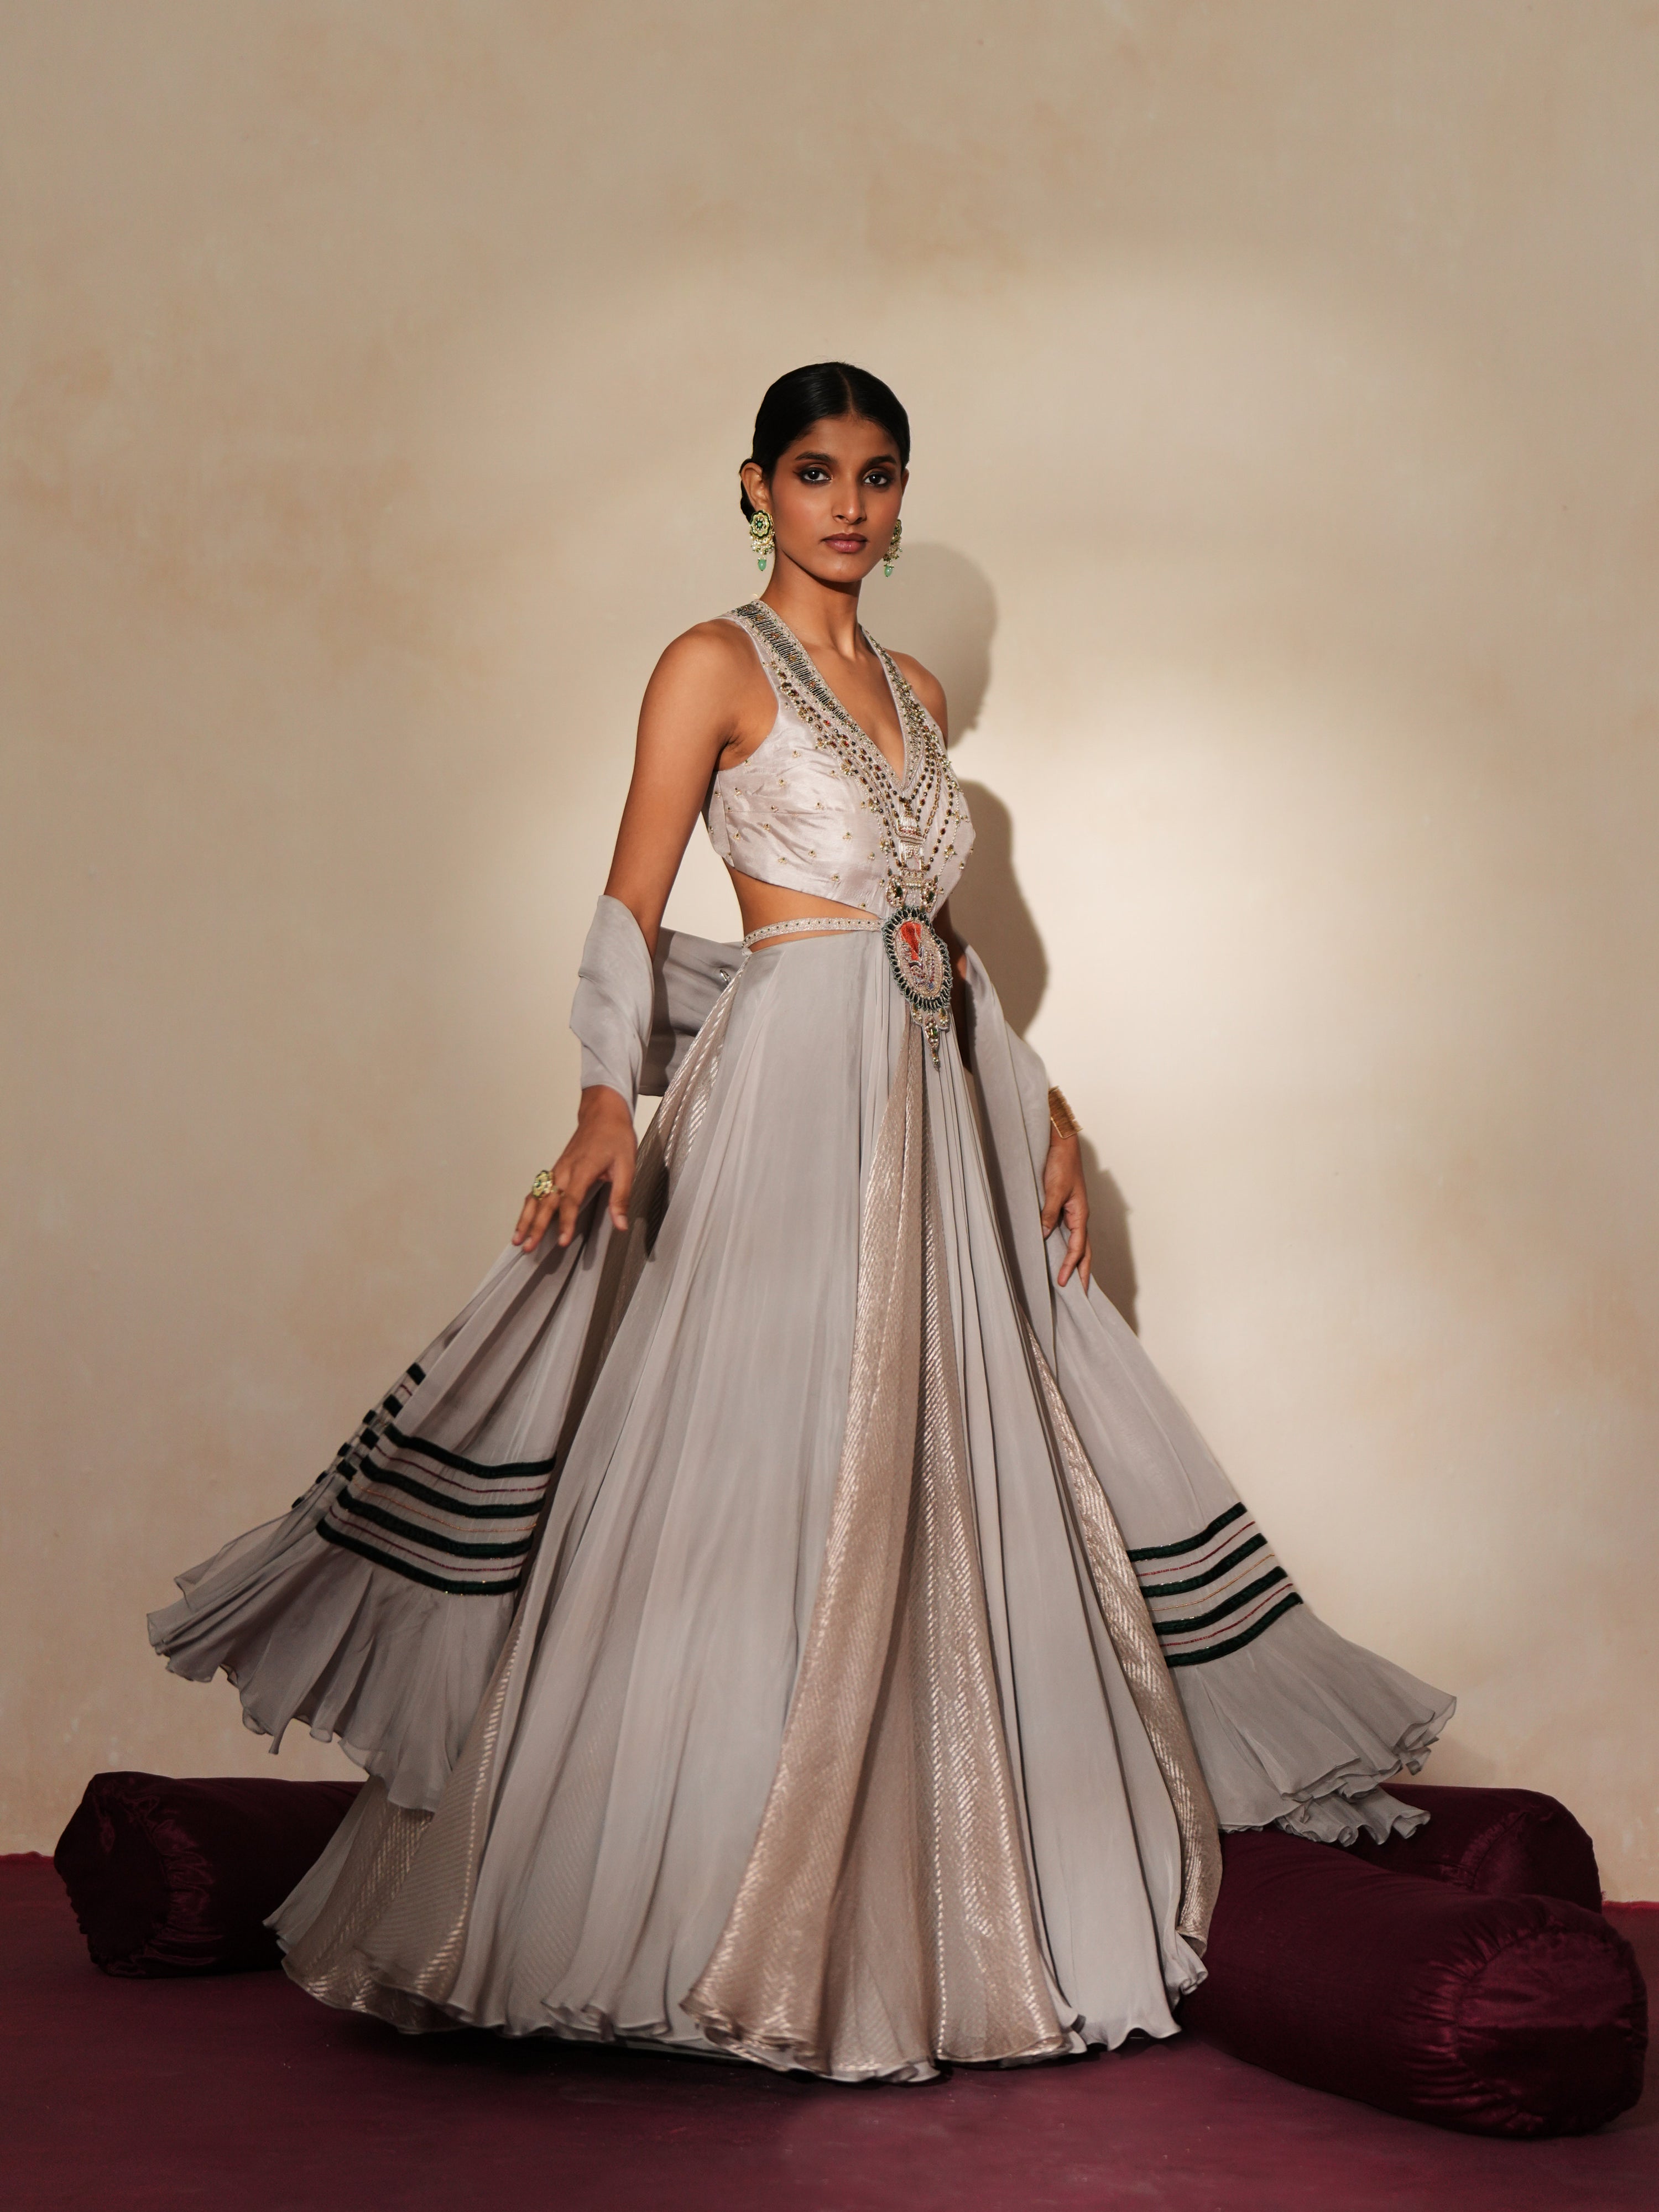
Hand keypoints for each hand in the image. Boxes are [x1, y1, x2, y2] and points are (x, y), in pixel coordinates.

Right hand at [513, 1086, 636, 1255]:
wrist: (603, 1113)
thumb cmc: (616, 1137)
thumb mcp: (627, 1166)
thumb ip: (621, 1197)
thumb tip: (621, 1225)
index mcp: (583, 1169)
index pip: (570, 1200)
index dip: (565, 1222)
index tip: (561, 1241)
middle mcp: (565, 1170)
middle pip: (546, 1202)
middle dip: (535, 1226)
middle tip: (527, 1247)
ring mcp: (557, 1169)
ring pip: (536, 1197)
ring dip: (525, 1219)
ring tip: (517, 1239)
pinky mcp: (556, 1170)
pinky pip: (537, 1191)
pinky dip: (528, 1207)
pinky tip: (523, 1221)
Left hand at [1040, 1130, 1091, 1292]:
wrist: (1062, 1145)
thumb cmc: (1061, 1164)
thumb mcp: (1053, 1190)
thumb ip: (1049, 1213)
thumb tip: (1044, 1235)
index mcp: (1080, 1214)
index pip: (1078, 1247)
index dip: (1071, 1266)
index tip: (1064, 1282)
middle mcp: (1079, 1216)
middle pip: (1085, 1250)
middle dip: (1083, 1272)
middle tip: (1080, 1294)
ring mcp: (1074, 1213)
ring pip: (1079, 1243)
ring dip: (1077, 1262)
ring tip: (1073, 1280)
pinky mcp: (1066, 1208)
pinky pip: (1069, 1233)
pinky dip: (1068, 1248)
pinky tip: (1060, 1254)